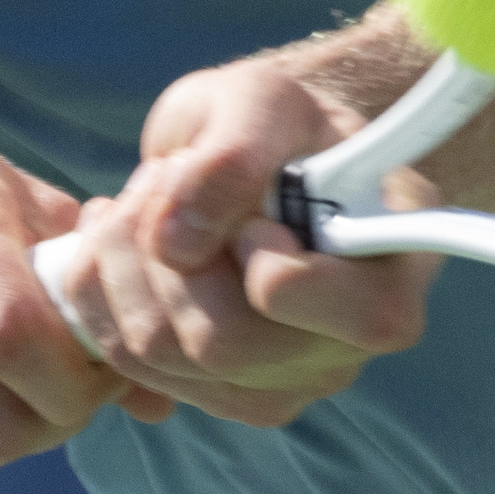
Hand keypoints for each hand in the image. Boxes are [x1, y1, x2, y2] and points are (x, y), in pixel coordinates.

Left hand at [59, 55, 439, 426]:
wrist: (268, 154)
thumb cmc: (283, 125)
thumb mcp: (264, 100)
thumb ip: (234, 154)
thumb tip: (177, 245)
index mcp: (393, 276)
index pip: (353, 321)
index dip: (276, 266)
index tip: (253, 216)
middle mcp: (344, 351)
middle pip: (221, 342)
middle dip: (164, 248)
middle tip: (168, 176)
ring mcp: (279, 383)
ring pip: (155, 350)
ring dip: (123, 256)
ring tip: (146, 196)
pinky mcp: (214, 393)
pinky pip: (124, 358)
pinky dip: (101, 287)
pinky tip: (124, 238)